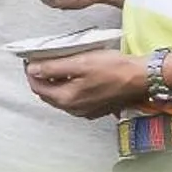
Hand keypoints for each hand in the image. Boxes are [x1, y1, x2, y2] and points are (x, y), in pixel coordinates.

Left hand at [24, 50, 145, 119]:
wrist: (141, 78)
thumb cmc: (114, 69)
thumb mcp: (79, 63)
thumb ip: (53, 68)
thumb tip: (33, 69)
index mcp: (66, 99)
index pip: (37, 87)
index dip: (31, 72)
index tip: (31, 59)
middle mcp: (74, 109)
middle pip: (48, 94)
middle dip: (41, 78)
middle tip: (42, 61)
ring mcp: (85, 111)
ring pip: (61, 97)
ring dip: (55, 83)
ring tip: (58, 66)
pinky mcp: (96, 108)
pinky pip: (74, 99)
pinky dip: (69, 88)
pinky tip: (75, 76)